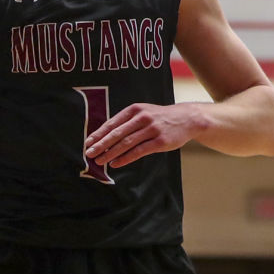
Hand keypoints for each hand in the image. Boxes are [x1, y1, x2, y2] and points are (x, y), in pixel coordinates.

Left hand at [85, 102, 207, 167]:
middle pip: (117, 134)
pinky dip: (125, 158)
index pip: (113, 123)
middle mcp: (142, 117)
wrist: (185, 118)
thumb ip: (126, 122)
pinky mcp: (160, 141)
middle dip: (101, 145)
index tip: (88, 143)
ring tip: (100, 161)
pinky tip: (116, 164)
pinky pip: (139, 151)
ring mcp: (151, 129)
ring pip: (126, 143)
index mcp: (135, 109)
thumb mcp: (143, 112)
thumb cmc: (159, 117)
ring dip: (111, 153)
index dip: (99, 134)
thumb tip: (104, 136)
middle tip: (89, 154)